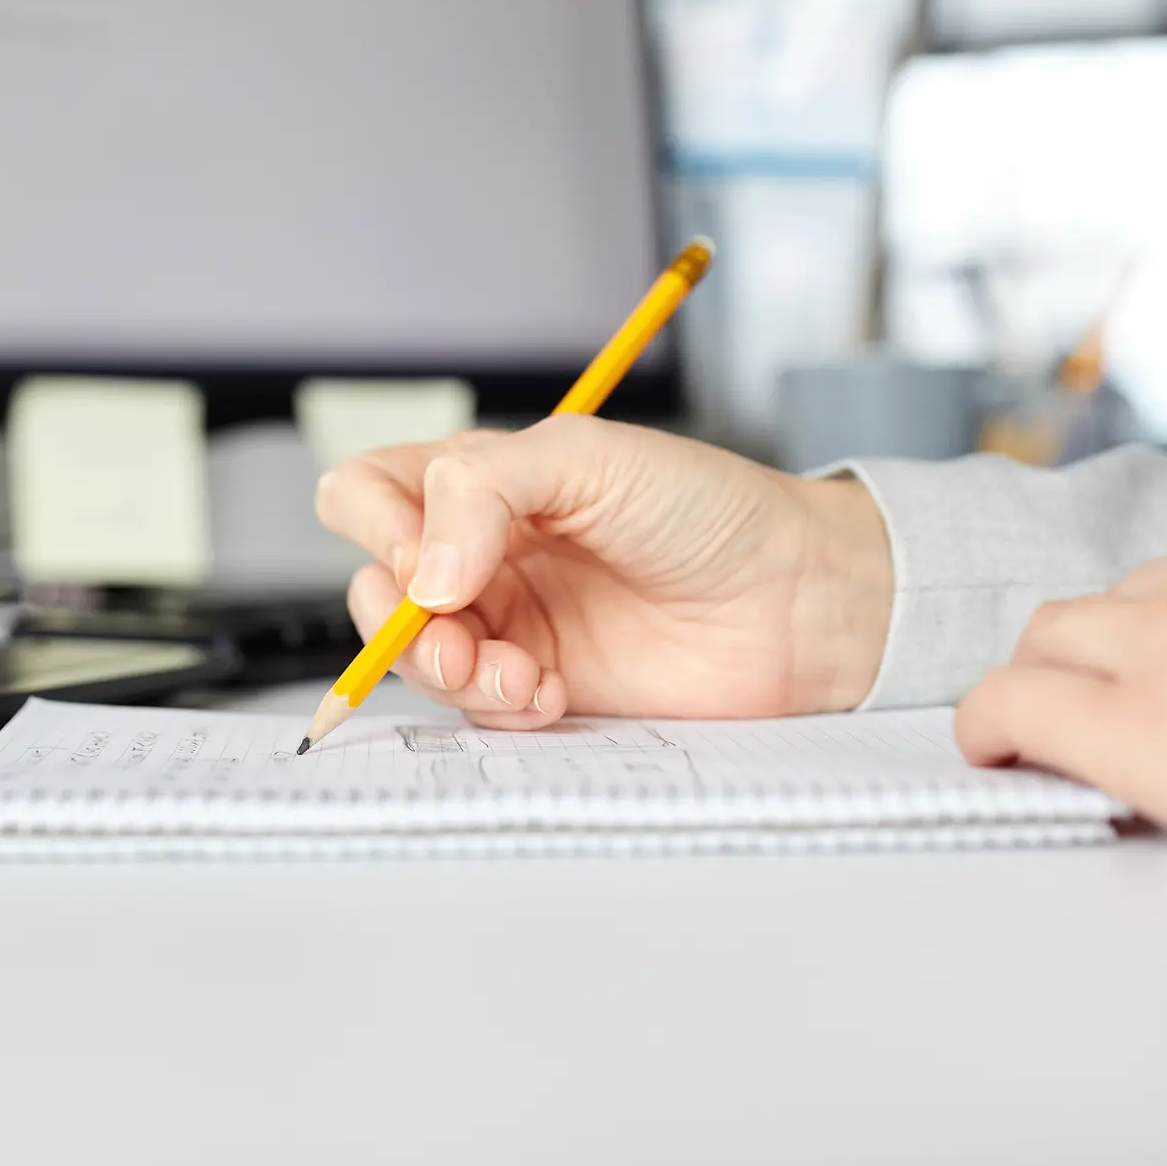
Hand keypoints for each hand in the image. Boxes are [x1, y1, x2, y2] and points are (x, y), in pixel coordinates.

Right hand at [313, 418, 891, 728]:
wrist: (797, 601)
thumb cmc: (711, 510)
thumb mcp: (590, 457)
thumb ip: (483, 490)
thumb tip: (420, 572)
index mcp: (485, 481)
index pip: (369, 493)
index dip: (376, 527)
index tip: (422, 555)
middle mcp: (484, 551)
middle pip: (374, 585)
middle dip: (399, 617)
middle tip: (457, 628)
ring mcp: (511, 623)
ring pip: (415, 656)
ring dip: (448, 670)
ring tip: (518, 673)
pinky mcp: (541, 689)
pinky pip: (475, 709)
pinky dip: (498, 707)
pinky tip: (552, 693)